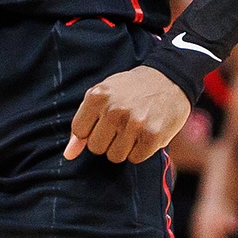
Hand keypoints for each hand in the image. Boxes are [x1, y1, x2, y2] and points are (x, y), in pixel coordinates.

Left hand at [64, 65, 190, 163]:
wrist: (169, 78)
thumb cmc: (131, 89)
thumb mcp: (103, 95)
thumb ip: (83, 123)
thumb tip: (68, 155)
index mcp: (97, 96)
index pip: (79, 132)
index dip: (91, 130)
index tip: (102, 122)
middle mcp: (114, 110)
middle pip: (96, 147)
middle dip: (106, 140)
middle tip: (120, 125)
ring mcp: (134, 124)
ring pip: (114, 156)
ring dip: (123, 148)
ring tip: (133, 129)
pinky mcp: (152, 136)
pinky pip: (135, 158)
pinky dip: (139, 151)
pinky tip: (145, 134)